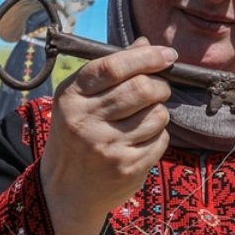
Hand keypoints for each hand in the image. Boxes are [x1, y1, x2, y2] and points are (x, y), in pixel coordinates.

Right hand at [40, 37, 176, 234]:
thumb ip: (112, 71)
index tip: (168, 55)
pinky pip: (161, 140)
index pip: (114, 67)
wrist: (65, 191)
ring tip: (145, 119)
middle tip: (159, 90)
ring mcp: (108, 146)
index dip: (147, 57)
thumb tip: (145, 43)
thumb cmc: (76, 136)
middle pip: (142, 89)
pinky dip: (158, 136)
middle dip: (160, 86)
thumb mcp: (80, 100)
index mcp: (72, 96)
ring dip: (159, 113)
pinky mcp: (127, 167)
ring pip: (157, 115)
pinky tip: (141, 141)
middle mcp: (87, 121)